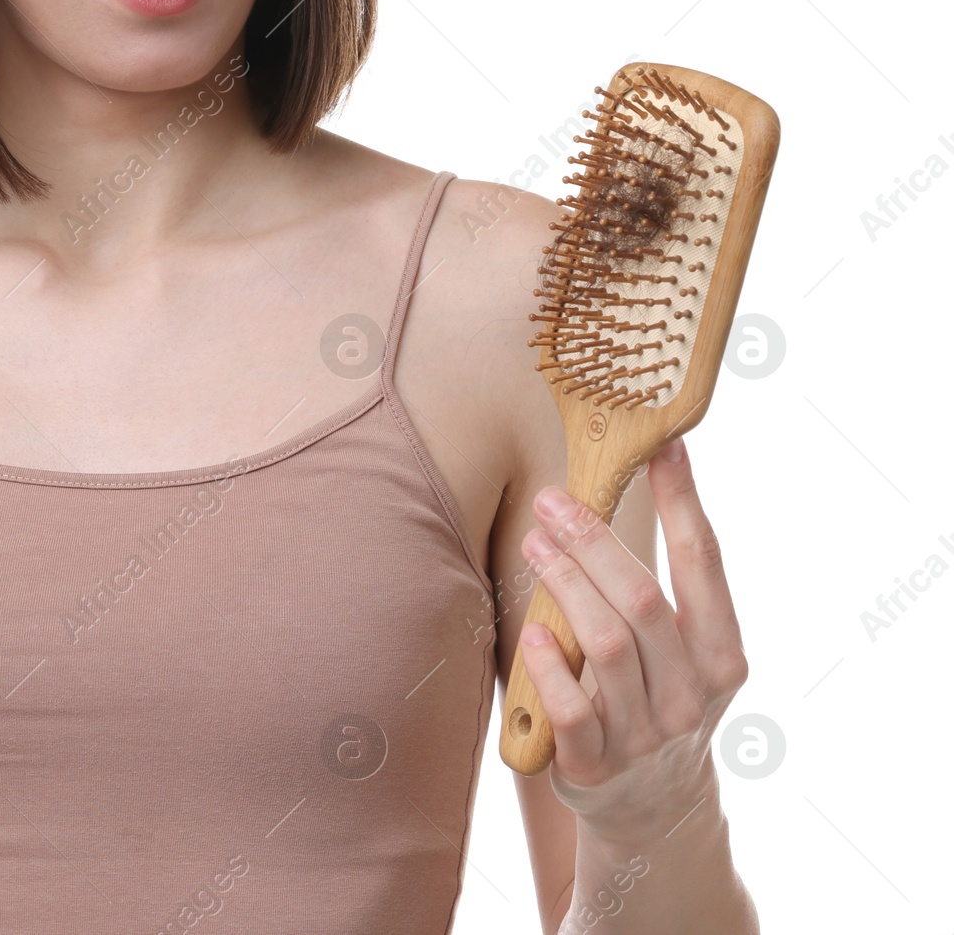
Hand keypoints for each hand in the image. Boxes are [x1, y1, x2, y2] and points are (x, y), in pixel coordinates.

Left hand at [517, 437, 748, 836]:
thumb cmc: (656, 696)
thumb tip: (630, 482)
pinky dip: (550, 667)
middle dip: (593, 541)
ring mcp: (646, 734)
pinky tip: (533, 634)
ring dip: (564, 584)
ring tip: (533, 544)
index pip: (706, 565)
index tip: (662, 446)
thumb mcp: (681, 650)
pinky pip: (573, 709)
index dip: (684, 501)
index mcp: (722, 656)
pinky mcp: (596, 765)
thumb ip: (662, 586)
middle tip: (552, 500)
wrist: (654, 809)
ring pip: (606, 644)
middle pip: (643, 599)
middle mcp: (692, 695)